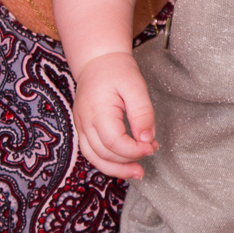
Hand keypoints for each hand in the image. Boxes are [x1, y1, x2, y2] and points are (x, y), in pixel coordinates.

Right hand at [72, 52, 156, 179]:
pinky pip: (91, 152)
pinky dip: (107, 161)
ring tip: (138, 172)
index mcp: (97, 111)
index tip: (152, 146)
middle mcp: (84, 122)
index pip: (114, 142)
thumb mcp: (136, 87)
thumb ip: (142, 113)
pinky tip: (123, 163)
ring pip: (95, 158)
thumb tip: (147, 140)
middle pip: (104, 154)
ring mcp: (81, 126)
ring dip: (116, 168)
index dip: (135, 150)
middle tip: (150, 153)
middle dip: (129, 161)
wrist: (98, 60)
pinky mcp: (82, 129)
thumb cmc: (117, 71)